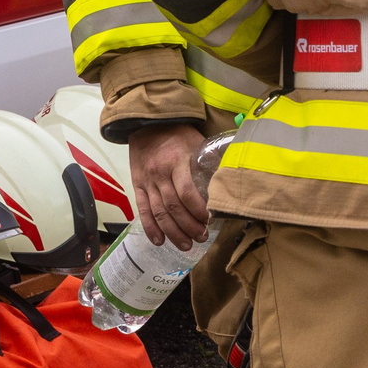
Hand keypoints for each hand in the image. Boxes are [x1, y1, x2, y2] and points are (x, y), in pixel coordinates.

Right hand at [129, 121, 210, 248]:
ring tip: (186, 244)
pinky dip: (150, 227)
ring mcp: (147, 181)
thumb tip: (229, 177)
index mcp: (176, 161)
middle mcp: (160, 174)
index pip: (187, 192)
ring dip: (173, 232)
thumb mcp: (197, 141)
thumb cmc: (177, 133)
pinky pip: (143, 210)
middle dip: (189, 226)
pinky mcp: (138, 186)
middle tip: (201, 237)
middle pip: (173, 207)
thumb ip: (209, 159)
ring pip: (159, 212)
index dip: (199, 209)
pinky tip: (159, 241)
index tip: (210, 219)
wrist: (147, 123)